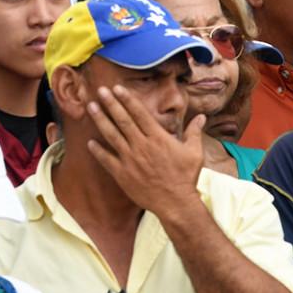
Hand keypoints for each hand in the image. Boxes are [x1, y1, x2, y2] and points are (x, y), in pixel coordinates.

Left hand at [85, 84, 204, 220]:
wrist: (176, 204)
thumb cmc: (186, 177)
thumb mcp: (194, 153)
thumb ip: (194, 132)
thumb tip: (202, 117)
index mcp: (158, 138)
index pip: (140, 114)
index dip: (128, 100)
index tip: (117, 88)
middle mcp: (142, 145)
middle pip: (123, 120)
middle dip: (111, 103)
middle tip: (100, 90)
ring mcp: (131, 159)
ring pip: (112, 135)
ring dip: (100, 120)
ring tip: (91, 107)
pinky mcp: (123, 174)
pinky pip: (107, 160)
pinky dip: (98, 151)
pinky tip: (89, 142)